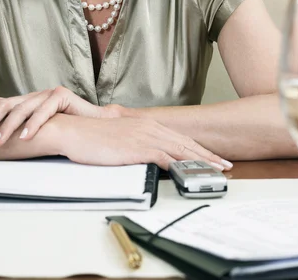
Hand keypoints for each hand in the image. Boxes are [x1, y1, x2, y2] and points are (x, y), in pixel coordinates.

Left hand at [0, 87, 118, 146]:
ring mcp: (47, 93)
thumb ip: (21, 135)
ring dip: (7, 127)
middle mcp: (33, 96)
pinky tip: (24, 137)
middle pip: (4, 103)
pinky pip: (44, 111)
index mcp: (26, 104)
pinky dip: (33, 125)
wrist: (100, 129)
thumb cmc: (70, 135)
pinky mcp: (62, 96)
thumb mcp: (39, 136)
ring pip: (22, 108)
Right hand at [53, 114, 228, 170]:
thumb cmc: (90, 136)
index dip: (196, 148)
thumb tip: (143, 153)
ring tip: (216, 171)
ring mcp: (144, 136)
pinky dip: (180, 166)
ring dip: (200, 161)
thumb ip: (133, 142)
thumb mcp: (117, 137)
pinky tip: (190, 174)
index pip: (177, 137)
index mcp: (144, 124)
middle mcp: (148, 127)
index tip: (210, 157)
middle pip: (184, 143)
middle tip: (223, 165)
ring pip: (180, 150)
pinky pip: (164, 158)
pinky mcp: (137, 148)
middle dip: (206, 155)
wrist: (74, 131)